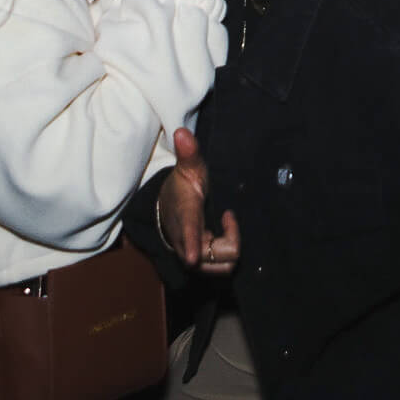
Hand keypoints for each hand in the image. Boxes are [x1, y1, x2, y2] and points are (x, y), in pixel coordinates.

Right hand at [157, 128, 240, 275]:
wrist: (168, 208)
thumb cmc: (182, 187)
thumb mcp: (188, 168)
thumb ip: (189, 152)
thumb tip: (181, 132)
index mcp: (184, 216)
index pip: (187, 232)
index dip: (191, 244)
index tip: (192, 257)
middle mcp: (186, 242)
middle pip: (216, 254)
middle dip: (231, 238)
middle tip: (228, 215)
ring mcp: (193, 255)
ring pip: (221, 266)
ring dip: (230, 249)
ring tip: (227, 225)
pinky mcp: (200, 263)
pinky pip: (221, 267)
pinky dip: (228, 255)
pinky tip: (225, 235)